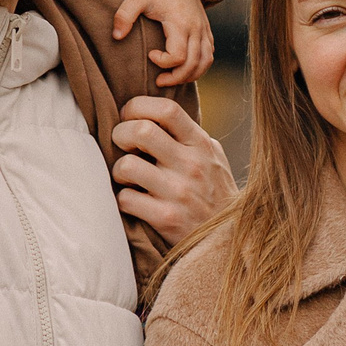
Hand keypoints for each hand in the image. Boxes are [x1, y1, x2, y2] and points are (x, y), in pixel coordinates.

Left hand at [111, 0, 214, 85]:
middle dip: (176, 78)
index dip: (163, 62)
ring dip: (190, 75)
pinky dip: (199, 66)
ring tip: (172, 78)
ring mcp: (204, 30)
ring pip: (205, 62)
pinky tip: (184, 68)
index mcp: (179, 22)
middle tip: (159, 81)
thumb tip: (116, 37)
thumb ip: (124, 15)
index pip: (178, 56)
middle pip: (193, 64)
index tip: (150, 55)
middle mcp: (196, 28)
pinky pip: (209, 55)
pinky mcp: (206, 30)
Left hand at [111, 96, 235, 243]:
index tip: (129, 115)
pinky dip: (124, 199)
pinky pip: (126, 198)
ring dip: (118, 170)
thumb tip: (153, 114)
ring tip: (128, 176)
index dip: (138, 106)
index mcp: (201, 144)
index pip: (167, 109)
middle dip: (120, 133)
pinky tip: (135, 201)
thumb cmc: (215, 193)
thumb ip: (188, 136)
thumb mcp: (213, 157)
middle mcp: (191, 165)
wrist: (227, 240)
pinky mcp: (166, 218)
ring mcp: (178, 192)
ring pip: (127, 165)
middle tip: (121, 144)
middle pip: (141, 130)